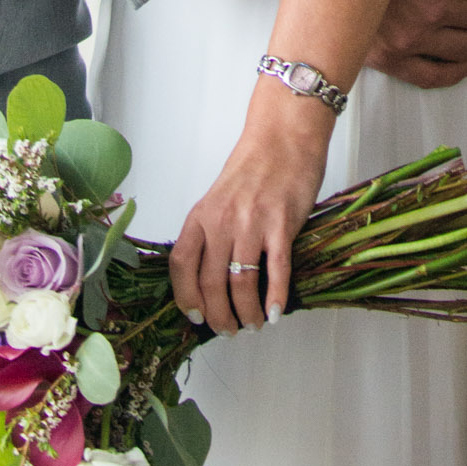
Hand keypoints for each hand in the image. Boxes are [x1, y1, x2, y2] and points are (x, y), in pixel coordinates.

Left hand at [170, 85, 330, 333]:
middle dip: (219, 316)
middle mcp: (222, 221)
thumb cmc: (254, 166)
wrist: (285, 135)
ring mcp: (252, 223)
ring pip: (241, 284)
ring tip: (254, 323)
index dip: (186, 297)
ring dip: (247, 313)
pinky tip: (276, 311)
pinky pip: (276, 271)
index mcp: (201, 214)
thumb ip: (213, 232)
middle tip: (229, 330)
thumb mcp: (220, 197)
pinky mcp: (282, 224)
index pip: (181, 265)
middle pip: (211, 283)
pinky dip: (276, 298)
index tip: (196, 316)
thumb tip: (213, 278)